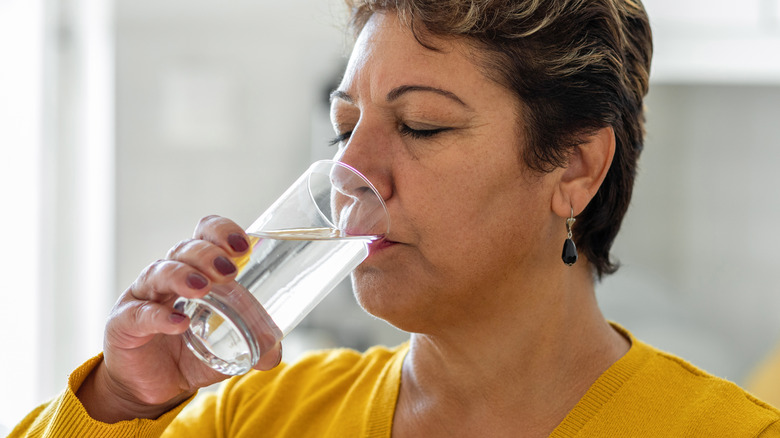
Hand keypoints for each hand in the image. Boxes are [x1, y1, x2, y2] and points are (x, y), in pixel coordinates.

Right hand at [76, 216, 282, 421]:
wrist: (152, 387)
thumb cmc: (189, 353)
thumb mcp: (228, 349)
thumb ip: (254, 347)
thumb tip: (275, 353)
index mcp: (196, 270)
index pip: (205, 235)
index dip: (222, 232)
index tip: (243, 246)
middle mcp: (168, 276)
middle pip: (185, 250)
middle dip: (208, 254)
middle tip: (229, 271)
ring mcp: (144, 297)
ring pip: (159, 272)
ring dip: (183, 276)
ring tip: (203, 288)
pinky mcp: (124, 323)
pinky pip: (139, 314)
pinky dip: (159, 316)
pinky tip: (178, 323)